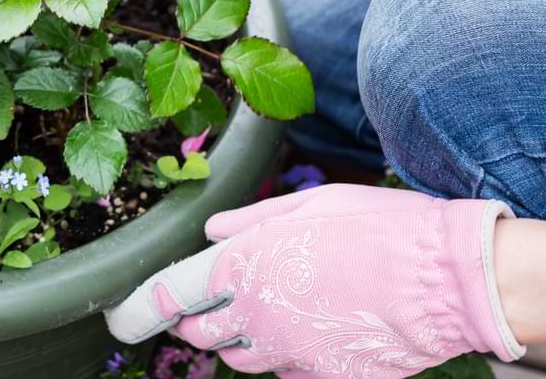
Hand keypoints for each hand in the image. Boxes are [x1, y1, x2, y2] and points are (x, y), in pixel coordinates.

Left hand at [104, 184, 524, 378]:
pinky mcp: (324, 378)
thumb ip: (249, 222)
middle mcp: (257, 315)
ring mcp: (291, 353)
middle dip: (191, 323)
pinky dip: (284, 357)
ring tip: (273, 309)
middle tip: (210, 303)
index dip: (136, 309)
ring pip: (239, 360)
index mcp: (244, 266)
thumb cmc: (379, 228)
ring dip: (238, 340)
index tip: (118, 318)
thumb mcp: (307, 206)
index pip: (169, 295)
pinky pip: (286, 374)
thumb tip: (211, 232)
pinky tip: (311, 329)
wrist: (449, 279)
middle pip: (196, 336)